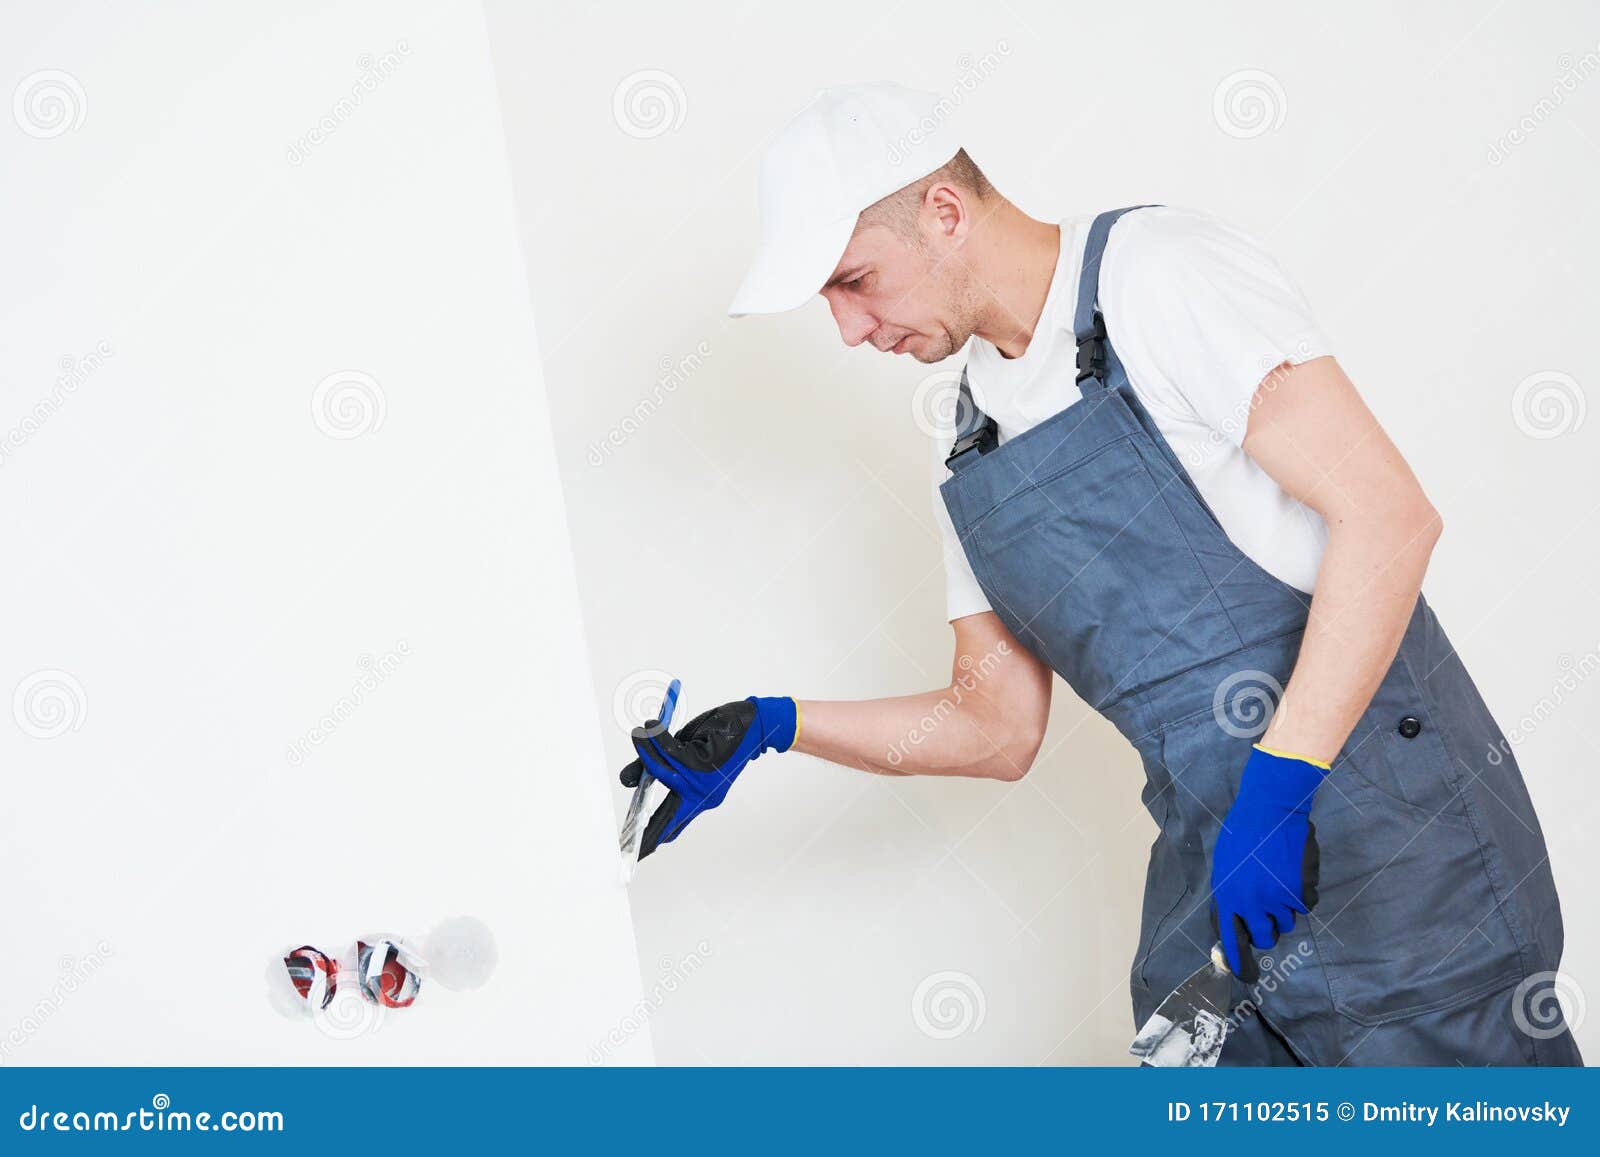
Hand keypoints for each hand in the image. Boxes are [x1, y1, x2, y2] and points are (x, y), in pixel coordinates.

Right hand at [620, 696, 796, 858]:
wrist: (752, 723)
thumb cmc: (716, 739)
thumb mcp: (682, 756)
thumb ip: (656, 768)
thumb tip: (626, 781)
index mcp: (699, 800)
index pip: (673, 825)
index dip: (654, 839)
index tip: (638, 855)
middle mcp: (701, 797)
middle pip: (665, 817)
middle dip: (645, 830)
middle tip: (625, 845)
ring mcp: (702, 783)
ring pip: (662, 772)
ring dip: (646, 753)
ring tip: (638, 735)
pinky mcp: (702, 764)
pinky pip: (670, 753)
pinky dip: (657, 739)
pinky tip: (651, 728)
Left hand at [1210, 744, 1326, 980]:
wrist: (1270, 810)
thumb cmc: (1243, 834)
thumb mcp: (1225, 866)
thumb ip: (1230, 895)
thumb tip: (1235, 921)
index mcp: (1228, 896)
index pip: (1232, 938)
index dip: (1240, 961)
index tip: (1248, 977)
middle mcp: (1251, 903)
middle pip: (1265, 936)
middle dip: (1268, 928)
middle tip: (1269, 909)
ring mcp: (1277, 899)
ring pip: (1287, 921)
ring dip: (1284, 906)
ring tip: (1278, 877)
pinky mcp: (1301, 892)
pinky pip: (1306, 905)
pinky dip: (1302, 893)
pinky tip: (1293, 871)